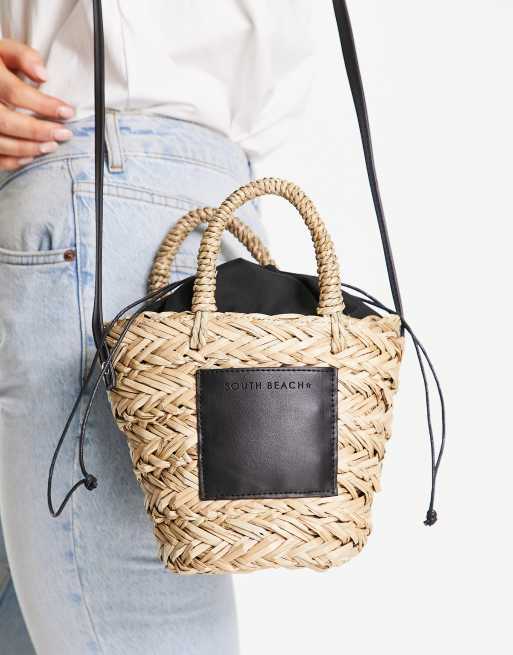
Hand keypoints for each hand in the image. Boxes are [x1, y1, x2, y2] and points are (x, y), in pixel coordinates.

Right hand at [0, 39, 74, 170]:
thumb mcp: (4, 50)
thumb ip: (23, 56)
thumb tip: (43, 75)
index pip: (15, 93)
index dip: (43, 105)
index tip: (68, 112)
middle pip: (5, 121)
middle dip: (38, 131)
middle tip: (63, 134)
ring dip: (28, 148)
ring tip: (51, 146)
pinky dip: (12, 160)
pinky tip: (31, 157)